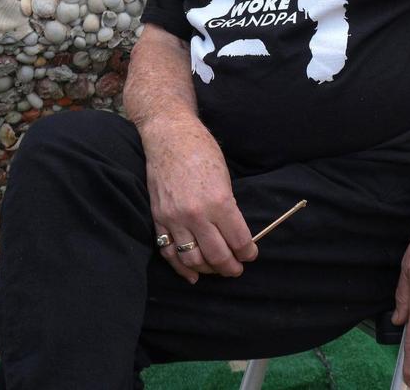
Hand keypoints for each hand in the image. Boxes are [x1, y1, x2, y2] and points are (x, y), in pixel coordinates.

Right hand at [141, 115, 256, 284]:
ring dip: (208, 269)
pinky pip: (168, 251)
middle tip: (237, 268)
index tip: (250, 254)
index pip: (239, 241)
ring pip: (192, 259)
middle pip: (217, 256)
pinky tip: (192, 274)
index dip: (248, 252)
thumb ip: (228, 207)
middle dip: (231, 267)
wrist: (168, 135)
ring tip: (217, 268)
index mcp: (218, 201)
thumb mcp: (224, 176)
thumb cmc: (200, 149)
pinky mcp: (158, 217)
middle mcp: (196, 214)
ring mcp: (174, 218)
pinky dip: (180, 268)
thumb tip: (235, 234)